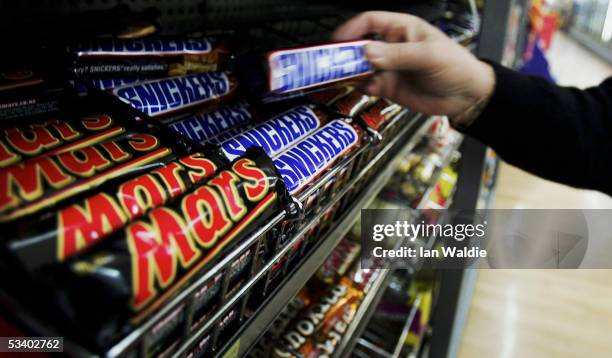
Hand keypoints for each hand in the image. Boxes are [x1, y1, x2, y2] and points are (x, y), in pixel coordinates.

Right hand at [334, 11, 494, 123]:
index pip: (370, 22)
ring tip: (345, 78)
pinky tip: (365, 88)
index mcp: (402, 29)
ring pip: (361, 68)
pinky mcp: (389, 87)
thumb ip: (397, 55)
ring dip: (351, 73)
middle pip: (360, 46)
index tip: (338, 39)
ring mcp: (389, 68)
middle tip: (335, 62)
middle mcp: (391, 47)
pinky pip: (368, 85)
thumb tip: (368, 52)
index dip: (352, 28)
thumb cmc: (456, 66)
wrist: (467, 97)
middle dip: (347, 53)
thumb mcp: (428, 56)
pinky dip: (362, 87)